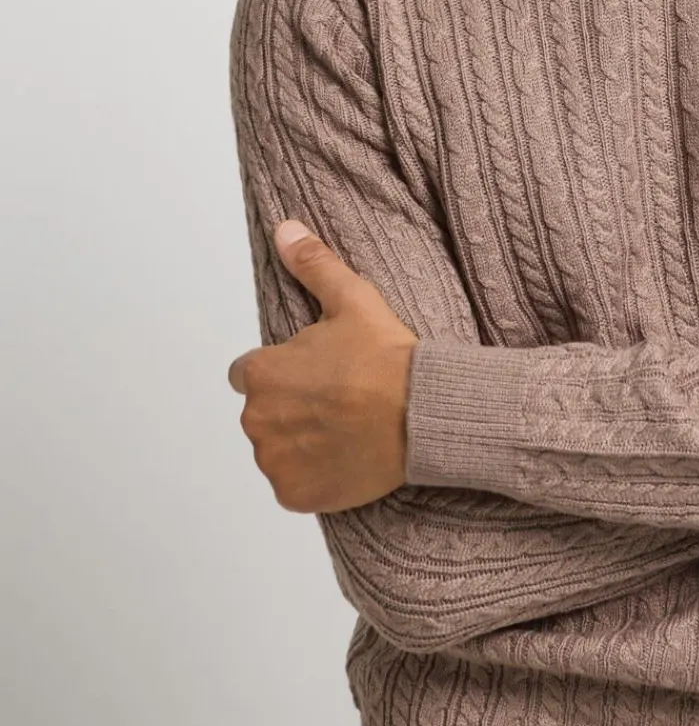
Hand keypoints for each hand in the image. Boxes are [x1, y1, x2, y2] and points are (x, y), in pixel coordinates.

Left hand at [228, 219, 419, 512]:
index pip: (248, 374)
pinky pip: (293, 486)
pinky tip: (344, 460)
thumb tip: (284, 230)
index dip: (282, 372)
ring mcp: (274, 461)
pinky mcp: (294, 495)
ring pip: (278, 450)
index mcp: (261, 373)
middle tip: (338, 401)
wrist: (423, 414)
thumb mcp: (353, 299)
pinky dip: (312, 478)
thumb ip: (312, 265)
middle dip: (291, 408)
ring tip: (346, 431)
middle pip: (264, 413)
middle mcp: (256, 420)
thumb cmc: (387, 357)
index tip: (315, 375)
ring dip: (300, 443)